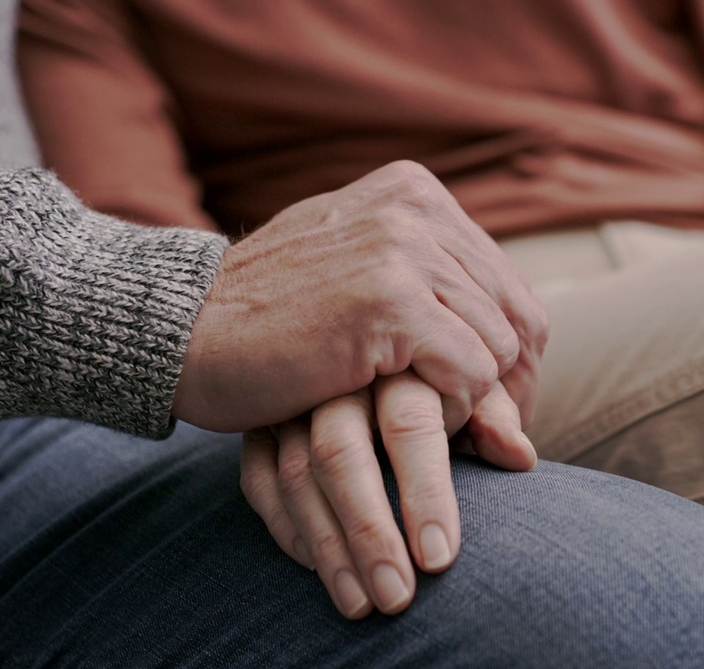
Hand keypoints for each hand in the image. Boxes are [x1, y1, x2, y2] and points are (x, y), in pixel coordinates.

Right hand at [172, 160, 547, 431]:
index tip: (495, 408)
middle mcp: (416, 208)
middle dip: (507, 387)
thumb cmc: (267, 319)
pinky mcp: (390, 301)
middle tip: (486, 440)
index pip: (506, 284)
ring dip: (473, 402)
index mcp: (415, 193)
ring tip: (431, 430)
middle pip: (514, 316)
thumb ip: (433, 302)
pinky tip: (407, 422)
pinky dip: (452, 409)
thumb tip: (524, 369)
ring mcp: (403, 249)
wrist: (179, 330)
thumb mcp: (358, 283)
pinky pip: (470, 371)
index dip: (511, 355)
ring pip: (498, 347)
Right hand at [239, 372, 534, 617]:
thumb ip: (491, 412)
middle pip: (341, 454)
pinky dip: (286, 525)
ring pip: (296, 473)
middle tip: (397, 599)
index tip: (440, 560)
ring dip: (328, 545)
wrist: (371, 330)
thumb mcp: (468, 373)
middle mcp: (339, 374)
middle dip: (368, 532)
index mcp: (401, 355)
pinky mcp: (261, 420)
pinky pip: (261, 478)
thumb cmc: (436, 365)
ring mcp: (293, 397)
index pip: (411, 427)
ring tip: (362, 605)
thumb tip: (520, 457)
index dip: (426, 493)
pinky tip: (317, 568)